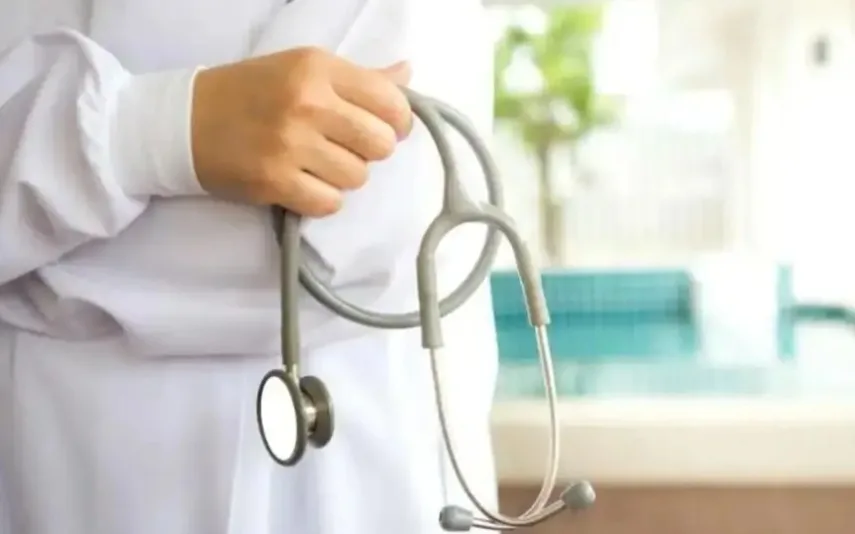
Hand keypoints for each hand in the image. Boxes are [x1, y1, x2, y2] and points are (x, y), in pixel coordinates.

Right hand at [191, 47, 412, 215]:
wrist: (184, 121)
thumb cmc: (251, 92)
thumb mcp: (301, 69)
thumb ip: (358, 76)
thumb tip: (408, 73)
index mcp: (317, 68)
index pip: (390, 101)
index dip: (398, 121)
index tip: (384, 127)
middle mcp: (307, 102)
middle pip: (381, 144)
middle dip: (370, 151)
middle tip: (345, 147)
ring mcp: (289, 144)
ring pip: (358, 177)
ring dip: (343, 176)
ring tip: (317, 164)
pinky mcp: (274, 181)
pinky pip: (330, 203)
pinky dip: (321, 199)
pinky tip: (303, 184)